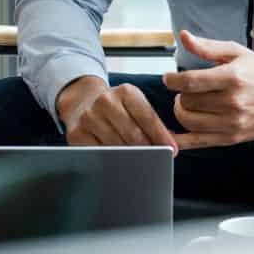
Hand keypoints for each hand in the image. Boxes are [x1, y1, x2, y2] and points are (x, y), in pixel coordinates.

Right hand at [57, 76, 177, 150]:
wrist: (82, 102)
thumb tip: (177, 146)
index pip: (148, 118)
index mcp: (126, 92)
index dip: (161, 137)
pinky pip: (100, 154)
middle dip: (148, 151)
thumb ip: (156, 125)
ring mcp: (89, 117)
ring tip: (137, 162)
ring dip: (130, 158)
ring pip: (117, 147)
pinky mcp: (76, 133)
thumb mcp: (136, 106)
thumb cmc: (116, 108)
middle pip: (134, 136)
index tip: (172, 151)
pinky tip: (116, 160)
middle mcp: (106, 101)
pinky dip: (111, 160)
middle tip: (157, 161)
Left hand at [161, 30, 253, 148]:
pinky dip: (180, 139)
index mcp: (232, 78)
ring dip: (182, 112)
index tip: (169, 79)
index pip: (190, 82)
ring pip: (189, 121)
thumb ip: (207, 46)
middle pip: (187, 102)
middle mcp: (233, 102)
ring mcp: (232, 123)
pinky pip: (197, 142)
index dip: (172, 80)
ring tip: (189, 103)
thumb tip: (184, 36)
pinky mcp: (232, 138)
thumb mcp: (236, 53)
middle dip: (181, 94)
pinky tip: (172, 132)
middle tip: (187, 90)